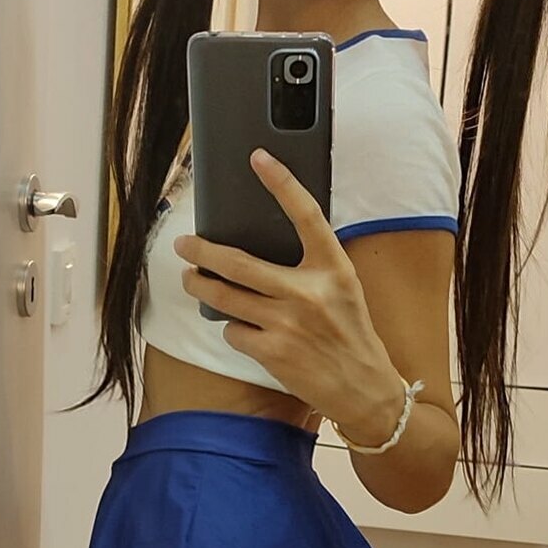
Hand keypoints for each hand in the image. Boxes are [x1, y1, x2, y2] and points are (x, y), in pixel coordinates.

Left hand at [172, 148, 402, 432]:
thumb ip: (312, 267)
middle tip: (183, 244)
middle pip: (239, 262)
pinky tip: (248, 333)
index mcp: (333, 268)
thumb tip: (260, 247)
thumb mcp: (343, 290)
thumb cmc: (351, 336)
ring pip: (224, 297)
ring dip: (200, 287)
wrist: (365, 389)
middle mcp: (310, 292)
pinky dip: (234, 330)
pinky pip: (233, 331)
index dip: (282, 183)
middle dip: (201, 251)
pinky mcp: (272, 352)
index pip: (306, 215)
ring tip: (191, 280)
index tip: (259, 158)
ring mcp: (288, 323)